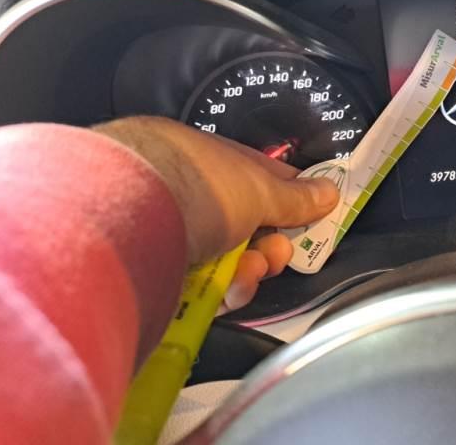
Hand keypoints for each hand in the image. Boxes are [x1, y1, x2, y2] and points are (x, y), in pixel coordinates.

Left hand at [94, 116, 338, 308]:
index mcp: (216, 163)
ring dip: (248, 272)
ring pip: (226, 262)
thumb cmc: (196, 187)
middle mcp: (192, 195)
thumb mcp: (258, 189)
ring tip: (245, 273)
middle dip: (270, 247)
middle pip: (246, 229)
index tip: (313, 222)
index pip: (265, 181)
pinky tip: (222, 293)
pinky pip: (201, 286)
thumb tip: (330, 190)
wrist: (126, 219)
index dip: (293, 203)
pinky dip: (219, 293)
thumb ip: (296, 197)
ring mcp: (173, 233)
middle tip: (275, 254)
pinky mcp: (158, 271)